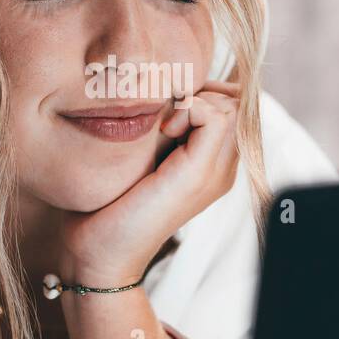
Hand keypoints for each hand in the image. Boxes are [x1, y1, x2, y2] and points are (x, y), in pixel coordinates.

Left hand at [57, 80, 241, 286]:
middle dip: (203, 91)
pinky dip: (190, 110)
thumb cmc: (111, 202)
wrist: (100, 251)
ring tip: (165, 124)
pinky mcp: (199, 175)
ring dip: (195, 99)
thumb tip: (169, 88)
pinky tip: (164, 131)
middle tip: (168, 113)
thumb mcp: (145, 152)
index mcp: (213, 164)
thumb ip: (164, 125)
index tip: (170, 107)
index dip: (206, 92)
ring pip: (233, 105)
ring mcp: (216, 174)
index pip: (234, 105)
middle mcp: (222, 169)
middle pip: (238, 101)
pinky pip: (217, 117)